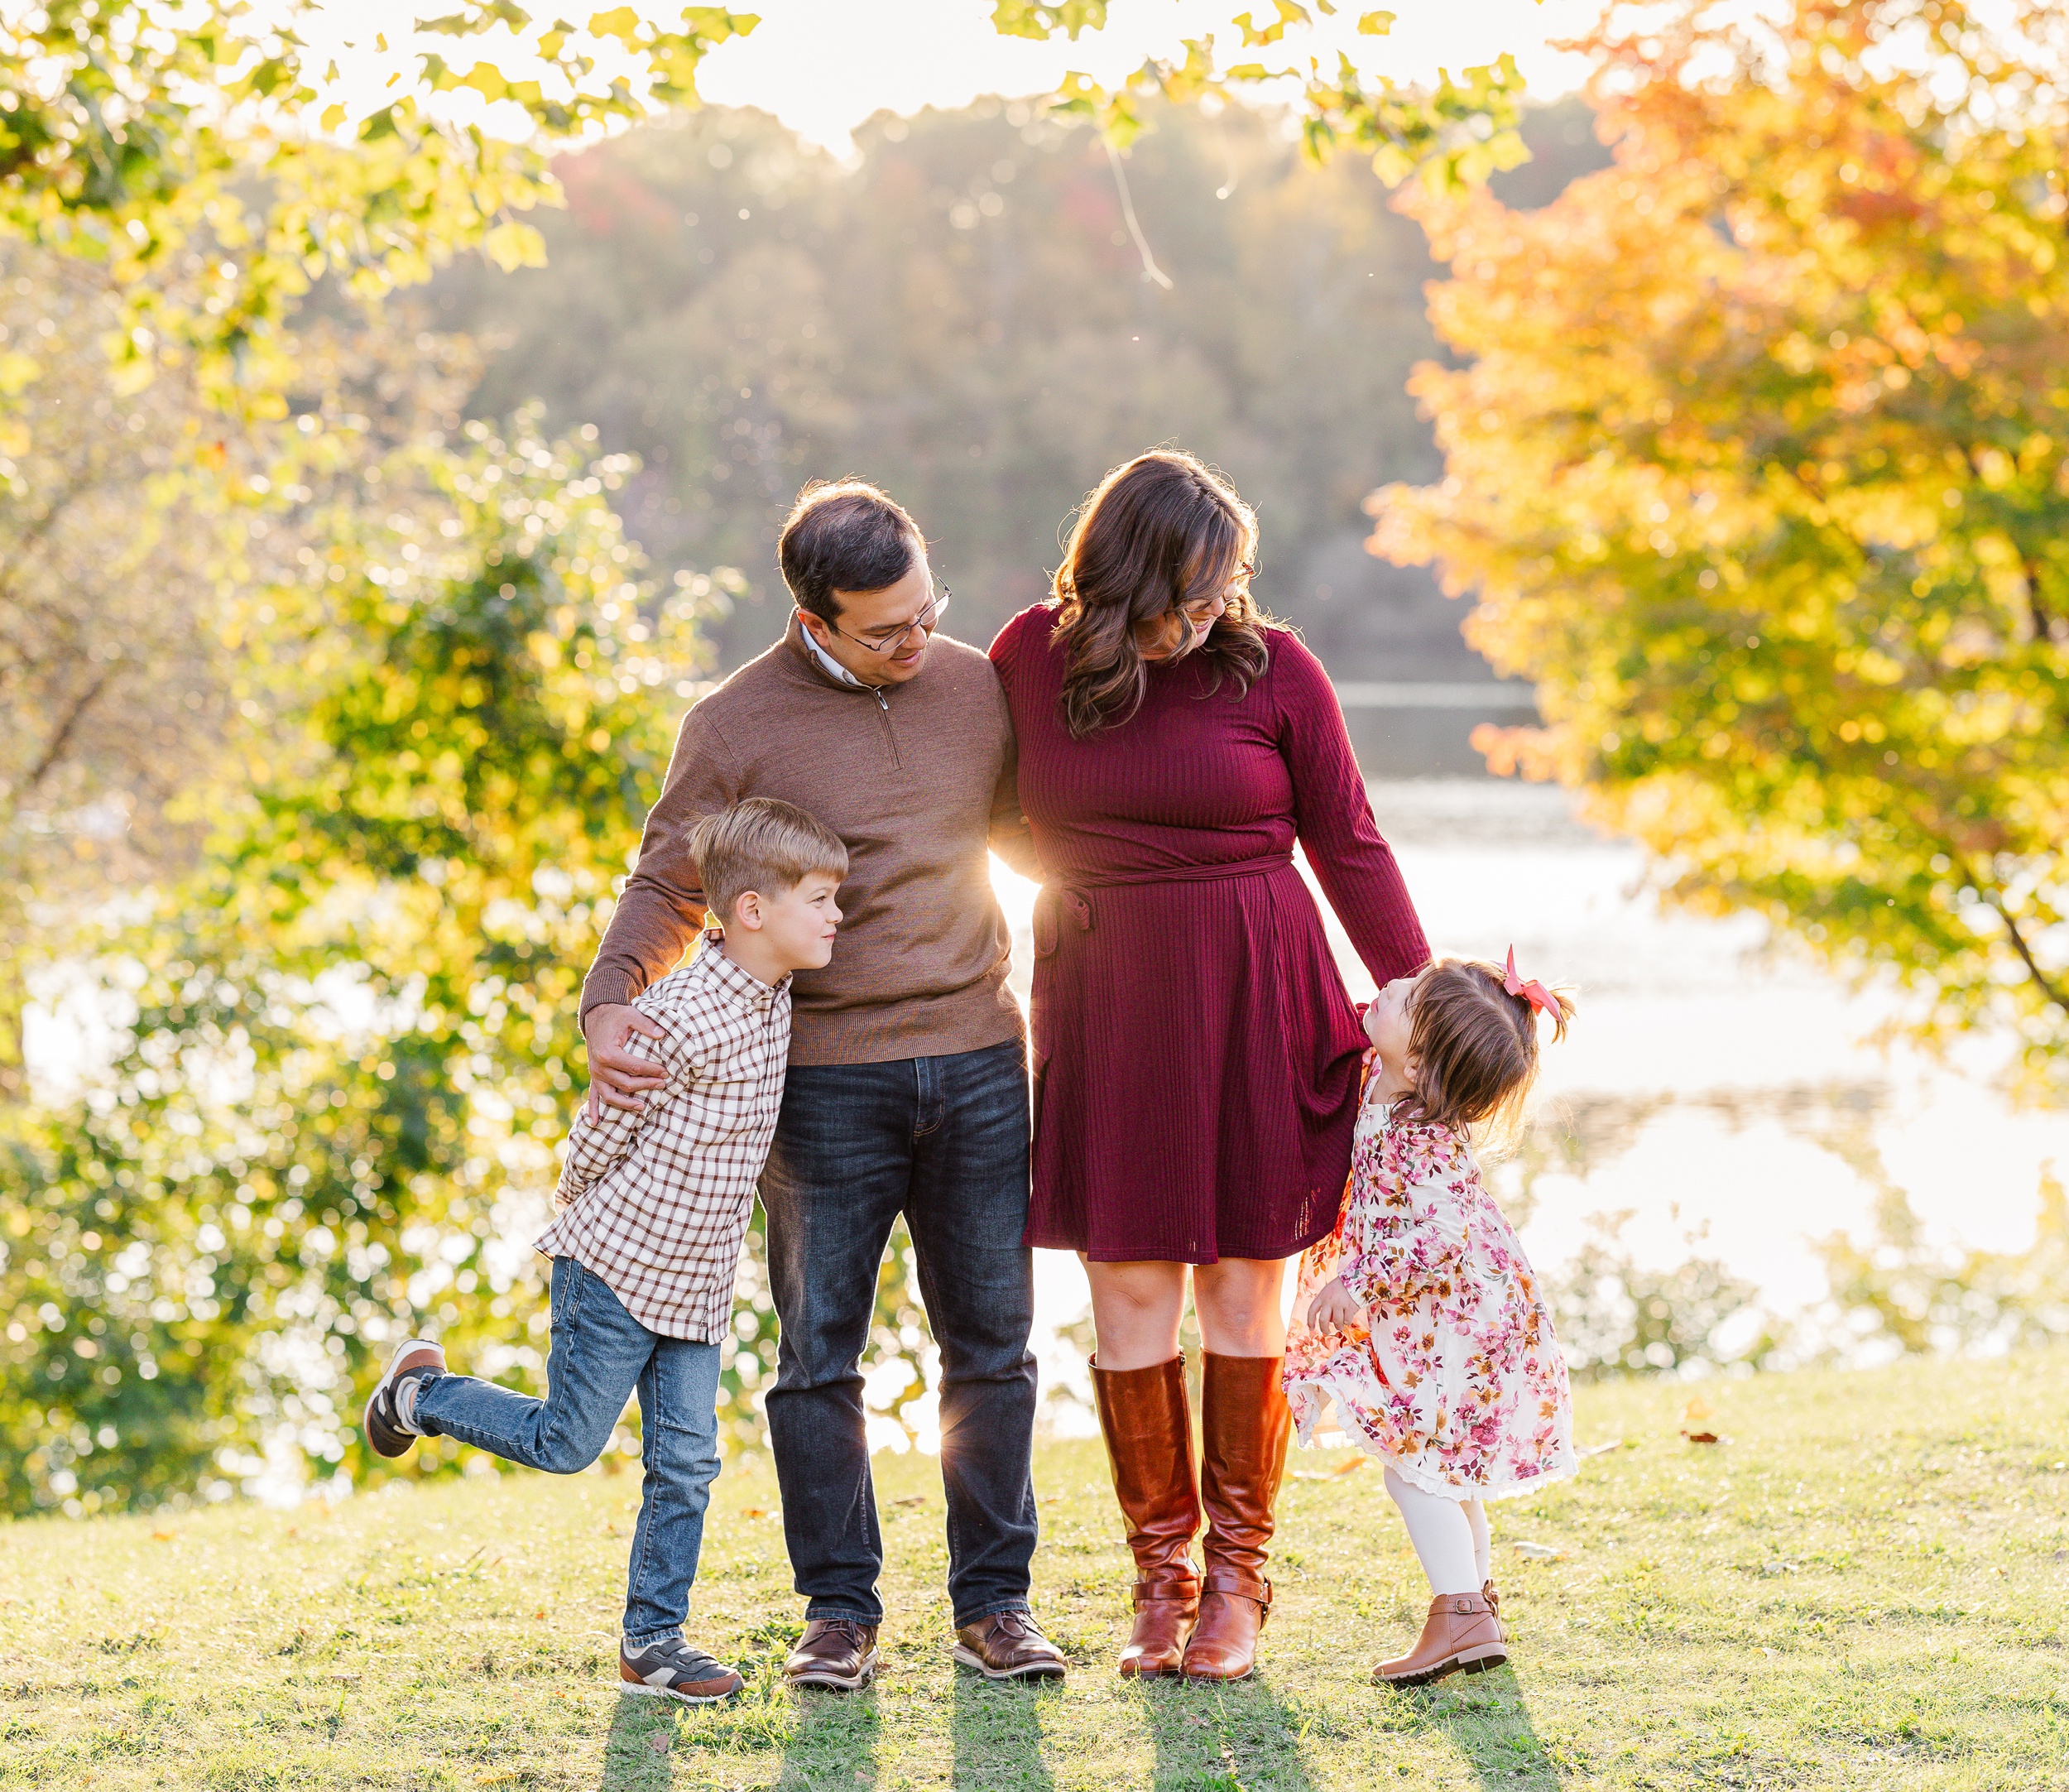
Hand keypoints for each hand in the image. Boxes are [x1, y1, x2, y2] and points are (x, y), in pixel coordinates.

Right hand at [582, 1003, 667, 1120]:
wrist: (596, 1015)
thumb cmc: (616, 1016)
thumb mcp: (631, 1015)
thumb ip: (646, 1025)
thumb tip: (662, 1034)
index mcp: (608, 1053)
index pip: (634, 1067)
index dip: (652, 1071)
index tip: (666, 1071)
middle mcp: (599, 1067)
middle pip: (625, 1083)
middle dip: (646, 1085)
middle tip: (663, 1084)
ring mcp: (595, 1074)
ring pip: (611, 1095)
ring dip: (626, 1104)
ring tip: (643, 1107)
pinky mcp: (594, 1076)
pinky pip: (593, 1096)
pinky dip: (594, 1109)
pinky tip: (596, 1122)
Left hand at [1305, 1275, 1363, 1333]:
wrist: (1355, 1279)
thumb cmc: (1340, 1288)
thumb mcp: (1328, 1292)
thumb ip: (1325, 1305)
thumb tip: (1328, 1322)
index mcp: (1322, 1296)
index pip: (1312, 1310)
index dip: (1310, 1321)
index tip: (1311, 1329)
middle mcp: (1329, 1300)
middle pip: (1323, 1320)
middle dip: (1324, 1329)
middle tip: (1327, 1332)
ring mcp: (1340, 1304)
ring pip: (1336, 1322)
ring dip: (1339, 1326)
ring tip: (1341, 1326)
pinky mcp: (1350, 1307)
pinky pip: (1347, 1321)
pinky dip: (1348, 1322)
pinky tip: (1348, 1318)